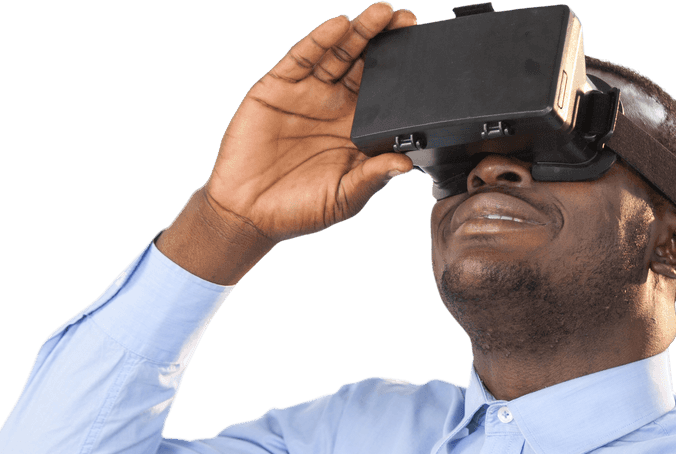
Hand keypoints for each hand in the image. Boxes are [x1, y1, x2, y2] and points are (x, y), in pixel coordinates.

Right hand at [157, 2, 416, 282]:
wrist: (249, 211)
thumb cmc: (300, 210)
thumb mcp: (345, 197)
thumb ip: (373, 176)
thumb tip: (407, 163)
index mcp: (357, 133)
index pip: (386, 97)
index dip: (404, 76)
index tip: (426, 57)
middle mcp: (336, 108)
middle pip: (366, 66)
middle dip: (387, 42)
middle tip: (409, 20)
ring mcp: (308, 93)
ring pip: (339, 53)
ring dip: (361, 32)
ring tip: (382, 13)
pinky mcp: (279, 85)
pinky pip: (304, 56)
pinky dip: (322, 39)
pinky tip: (341, 25)